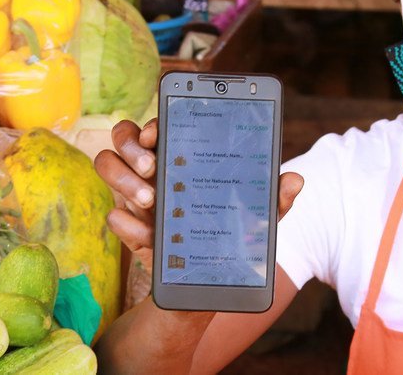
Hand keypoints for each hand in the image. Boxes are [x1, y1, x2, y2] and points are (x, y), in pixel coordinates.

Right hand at [94, 118, 304, 269]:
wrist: (208, 280)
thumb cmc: (231, 233)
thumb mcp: (256, 218)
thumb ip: (273, 199)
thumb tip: (295, 180)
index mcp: (182, 154)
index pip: (160, 124)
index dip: (154, 121)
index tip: (158, 133)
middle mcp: (153, 168)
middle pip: (123, 136)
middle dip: (131, 146)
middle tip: (153, 167)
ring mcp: (136, 194)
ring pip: (107, 164)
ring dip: (122, 179)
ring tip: (149, 201)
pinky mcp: (131, 227)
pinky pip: (114, 216)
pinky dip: (126, 225)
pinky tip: (146, 236)